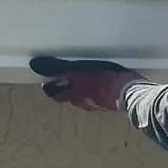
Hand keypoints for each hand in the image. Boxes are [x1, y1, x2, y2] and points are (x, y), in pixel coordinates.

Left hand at [30, 56, 145, 111]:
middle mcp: (86, 102)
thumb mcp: (78, 71)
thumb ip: (57, 68)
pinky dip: (98, 90)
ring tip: (84, 80)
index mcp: (75, 95)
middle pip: (71, 97)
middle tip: (65, 79)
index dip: (51, 88)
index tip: (48, 82)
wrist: (132, 94)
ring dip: (83, 91)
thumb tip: (34, 64)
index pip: (57, 95)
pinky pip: (101, 96)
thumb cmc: (104, 81)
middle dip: (67, 89)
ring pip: (86, 98)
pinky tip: (104, 84)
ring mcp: (101, 103)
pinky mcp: (114, 100)